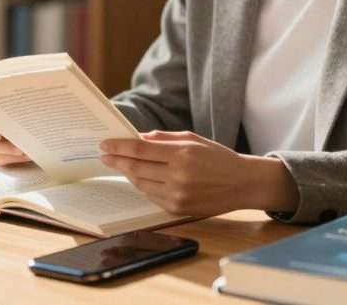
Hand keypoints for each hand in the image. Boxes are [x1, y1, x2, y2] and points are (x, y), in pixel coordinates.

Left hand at [99, 130, 297, 216]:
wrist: (242, 183)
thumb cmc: (217, 157)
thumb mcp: (192, 139)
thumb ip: (163, 138)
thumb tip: (136, 137)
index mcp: (182, 154)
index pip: (140, 150)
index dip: (119, 147)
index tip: (104, 144)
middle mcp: (178, 176)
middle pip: (136, 168)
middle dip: (117, 160)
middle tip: (104, 155)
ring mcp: (178, 195)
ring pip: (141, 183)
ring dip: (128, 173)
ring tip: (120, 164)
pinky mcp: (178, 209)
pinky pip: (151, 196)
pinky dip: (142, 185)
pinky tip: (138, 177)